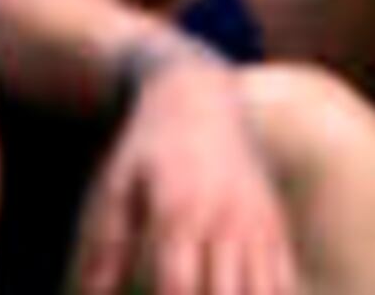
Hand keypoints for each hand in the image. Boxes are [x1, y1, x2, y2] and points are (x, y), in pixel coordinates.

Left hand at [73, 48, 292, 294]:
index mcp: (178, 212)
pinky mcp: (277, 228)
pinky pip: (285, 281)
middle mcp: (225, 221)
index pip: (178, 283)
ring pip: (265, 293)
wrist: (199, 100)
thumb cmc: (149, 147)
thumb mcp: (117, 184)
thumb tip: (89, 293)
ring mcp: (258, 226)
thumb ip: (106, 242)